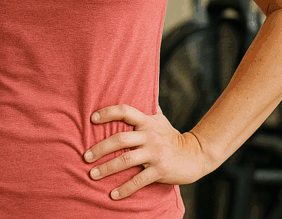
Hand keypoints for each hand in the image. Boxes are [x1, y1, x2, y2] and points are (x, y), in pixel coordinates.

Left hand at [84, 104, 210, 199]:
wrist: (196, 155)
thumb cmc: (171, 136)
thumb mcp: (160, 119)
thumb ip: (147, 107)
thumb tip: (140, 85)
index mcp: (147, 121)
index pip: (125, 111)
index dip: (108, 112)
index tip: (92, 119)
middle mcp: (150, 135)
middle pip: (120, 139)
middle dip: (100, 148)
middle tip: (85, 156)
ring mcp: (155, 153)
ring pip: (126, 160)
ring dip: (106, 169)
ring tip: (92, 175)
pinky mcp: (161, 170)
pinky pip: (139, 181)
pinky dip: (125, 189)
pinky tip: (113, 195)